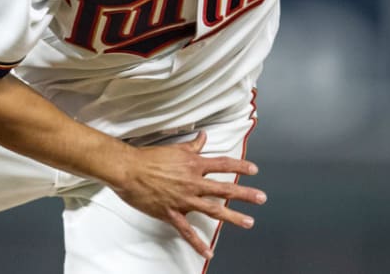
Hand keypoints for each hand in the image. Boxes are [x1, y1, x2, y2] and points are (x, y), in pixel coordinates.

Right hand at [110, 131, 265, 258]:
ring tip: (248, 222)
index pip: (223, 164)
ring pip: (213, 210)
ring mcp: (183, 199)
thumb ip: (192, 146)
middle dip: (245, 194)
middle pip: (224, 188)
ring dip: (232, 217)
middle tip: (261, 198)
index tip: (254, 170)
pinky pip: (187, 231)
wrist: (128, 170)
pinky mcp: (171, 213)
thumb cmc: (149, 158)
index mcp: (194, 164)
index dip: (240, 166)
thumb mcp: (174, 148)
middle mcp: (192, 182)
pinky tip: (208, 253)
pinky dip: (198, 244)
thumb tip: (204, 137)